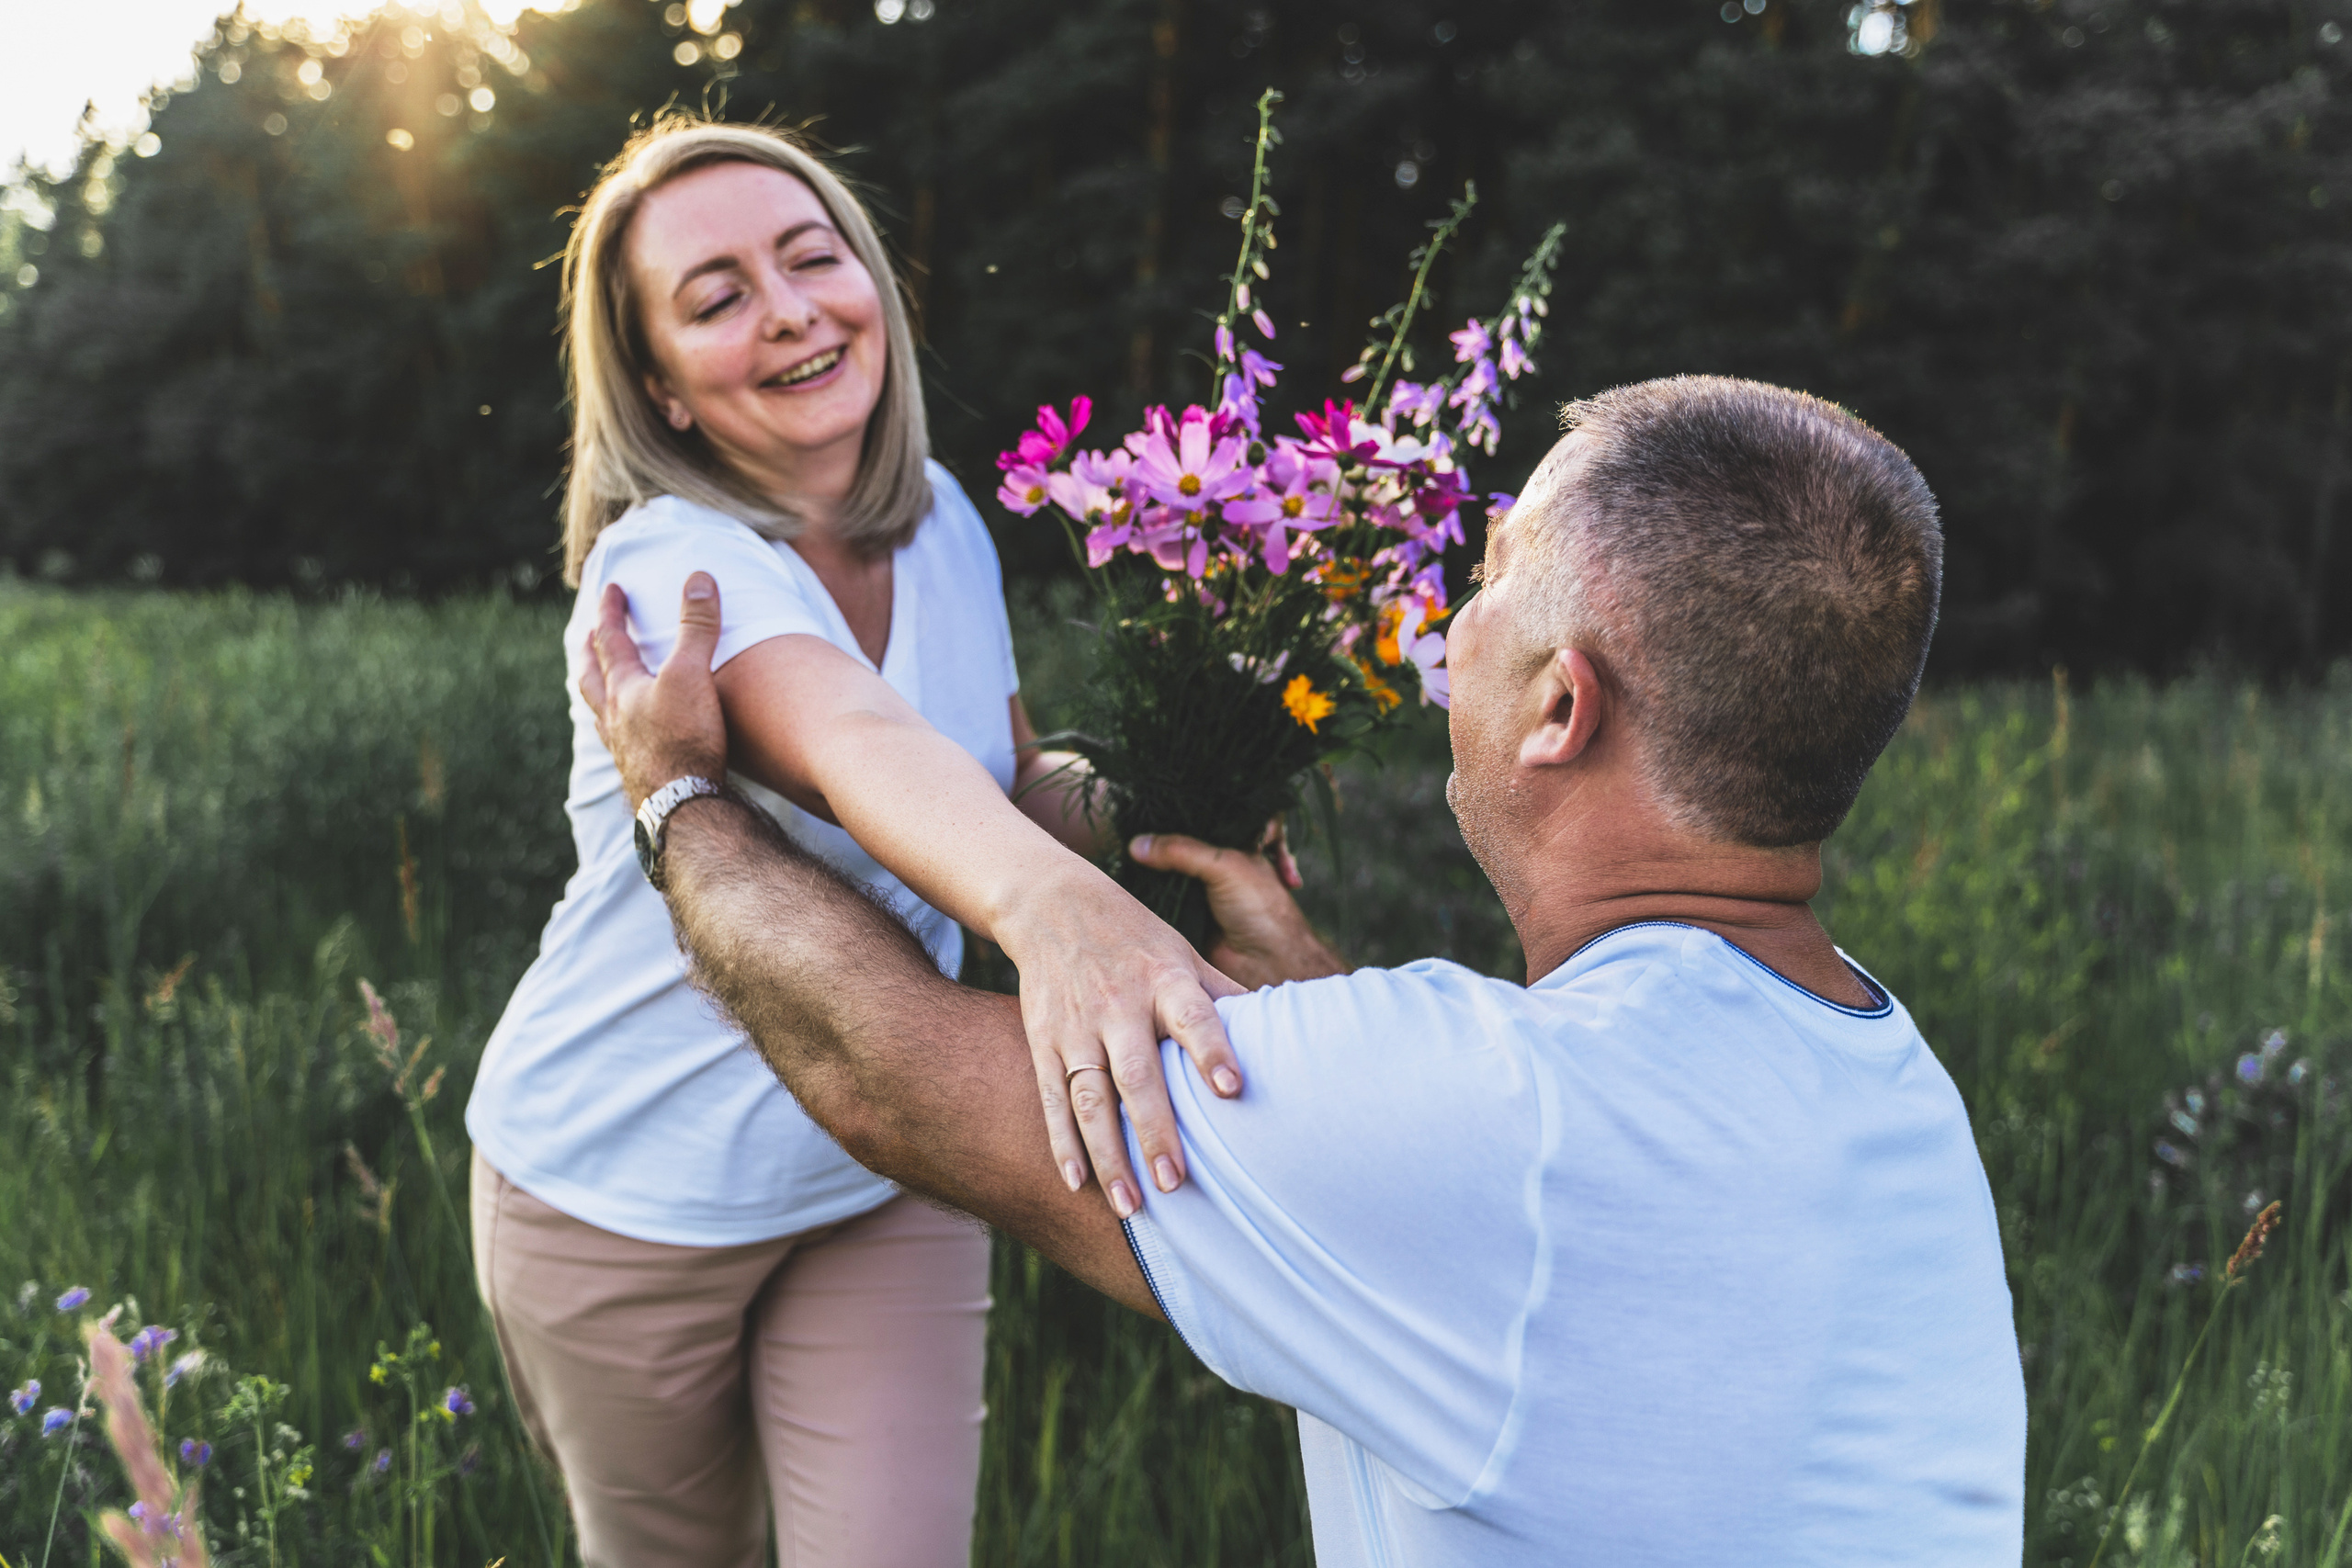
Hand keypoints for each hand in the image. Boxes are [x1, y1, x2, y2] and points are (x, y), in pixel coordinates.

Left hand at [579, 573, 728, 807]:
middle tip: (585, 638)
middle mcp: (614, 718)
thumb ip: (696, 627)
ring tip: (601, 688)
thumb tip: (699, 578)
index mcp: (623, 689)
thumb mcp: (692, 674)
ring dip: (598, 695)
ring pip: (601, 714)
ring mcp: (623, 749)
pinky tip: (629, 738)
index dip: (611, 611)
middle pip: (591, 679)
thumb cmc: (683, 740)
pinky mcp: (639, 774)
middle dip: (589, 654)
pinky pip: (621, 744)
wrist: (682, 807)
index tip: (611, 589)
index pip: (610, 639)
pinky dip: (620, 732)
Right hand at [994, 874, 1249, 1219]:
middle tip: (1175, 1183)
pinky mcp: (1044, 1040)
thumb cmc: (1136, 939)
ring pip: (1090, 1098)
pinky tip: (1078, 1183)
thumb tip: (1286, 1032)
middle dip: (1155, 1130)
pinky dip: (1063, 1143)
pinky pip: (1052, 1098)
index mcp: (1164, 978)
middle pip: (1137, 1074)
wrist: (1051, 903)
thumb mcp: (1184, 953)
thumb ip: (1225, 996)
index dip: (1212, 1051)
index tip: (1232, 1089)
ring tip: (1131, 1207)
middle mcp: (1118, 1004)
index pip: (1193, 1015)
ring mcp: (1076, 1026)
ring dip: (1108, 1155)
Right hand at [1128, 831, 1346, 989]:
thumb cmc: (1261, 909)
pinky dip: (1147, 901)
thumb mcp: (1223, 866)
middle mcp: (1213, 869)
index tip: (1142, 811)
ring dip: (1148, 875)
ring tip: (1119, 858)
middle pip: (1176, 852)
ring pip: (1165, 879)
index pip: (1196, 825)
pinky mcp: (1185, 919)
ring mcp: (1198, 895)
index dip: (1173, 819)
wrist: (1265, 963)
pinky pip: (1160, 905)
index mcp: (1231, 847)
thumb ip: (1182, 851)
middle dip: (1156, 847)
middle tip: (1123, 833)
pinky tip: (1126, 889)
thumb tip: (1137, 845)